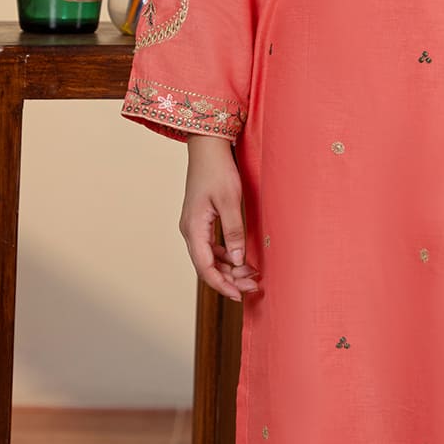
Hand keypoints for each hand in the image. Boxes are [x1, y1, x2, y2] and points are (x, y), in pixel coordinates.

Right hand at [181, 135, 261, 301]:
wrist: (207, 148)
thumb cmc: (217, 170)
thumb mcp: (230, 201)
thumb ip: (234, 232)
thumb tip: (238, 260)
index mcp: (193, 228)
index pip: (204, 267)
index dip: (222, 285)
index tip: (239, 296)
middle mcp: (190, 231)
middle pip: (207, 266)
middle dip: (229, 279)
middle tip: (253, 285)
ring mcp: (194, 227)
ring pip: (210, 258)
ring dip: (229, 269)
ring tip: (251, 275)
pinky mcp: (201, 222)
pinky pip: (212, 247)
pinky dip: (226, 256)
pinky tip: (242, 260)